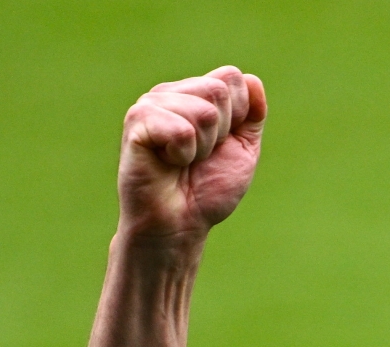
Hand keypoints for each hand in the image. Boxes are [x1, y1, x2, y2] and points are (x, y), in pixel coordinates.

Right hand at [117, 67, 266, 243]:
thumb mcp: (242, 151)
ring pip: (202, 111)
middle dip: (220, 133)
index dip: (237, 117)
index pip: (231, 78)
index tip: (220, 144)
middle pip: (218, 91)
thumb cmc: (207, 191)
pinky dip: (184, 153)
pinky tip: (167, 162)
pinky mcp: (137, 121)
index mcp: (195, 95)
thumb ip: (252, 116)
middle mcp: (171, 93)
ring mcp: (151, 104)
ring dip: (202, 147)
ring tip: (181, 161)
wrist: (180, 224)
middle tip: (199, 157)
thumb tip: (252, 80)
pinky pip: (181, 128)